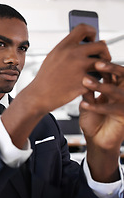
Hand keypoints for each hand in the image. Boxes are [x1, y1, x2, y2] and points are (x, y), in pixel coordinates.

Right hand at [26, 24, 110, 113]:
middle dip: (105, 53)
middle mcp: (72, 54)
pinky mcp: (83, 83)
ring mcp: (79, 68)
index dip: (92, 32)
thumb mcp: (52, 58)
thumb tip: (89, 43)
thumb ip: (68, 50)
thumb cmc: (46, 78)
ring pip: (104, 64)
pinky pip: (98, 80)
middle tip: (102, 60)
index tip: (93, 40)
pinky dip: (95, 84)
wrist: (38, 96)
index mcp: (63, 46)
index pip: (84, 28)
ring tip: (99, 75)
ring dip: (104, 69)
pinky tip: (88, 87)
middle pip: (101, 45)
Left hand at [79, 61, 123, 181]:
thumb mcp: (88, 100)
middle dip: (110, 68)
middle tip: (96, 63)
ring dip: (101, 85)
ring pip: (117, 91)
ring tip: (85, 81)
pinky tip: (83, 103)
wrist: (96, 140)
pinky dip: (97, 106)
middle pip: (122, 76)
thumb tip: (79, 71)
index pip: (114, 71)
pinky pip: (112, 109)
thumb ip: (86, 88)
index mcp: (115, 88)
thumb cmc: (93, 119)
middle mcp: (123, 94)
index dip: (105, 64)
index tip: (92, 57)